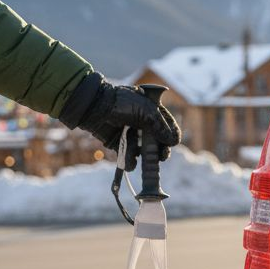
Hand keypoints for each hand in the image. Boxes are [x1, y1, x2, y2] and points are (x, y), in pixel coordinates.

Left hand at [59, 73, 181, 169]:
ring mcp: (131, 134)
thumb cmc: (122, 103)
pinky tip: (132, 165)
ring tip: (148, 163)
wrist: (95, 106)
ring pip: (144, 151)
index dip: (172, 135)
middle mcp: (143, 124)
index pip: (168, 126)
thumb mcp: (146, 111)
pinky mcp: (119, 143)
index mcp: (152, 112)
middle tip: (162, 156)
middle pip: (158, 141)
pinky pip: (128, 155)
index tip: (172, 143)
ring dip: (147, 158)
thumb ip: (161, 127)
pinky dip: (130, 162)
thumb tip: (174, 142)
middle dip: (161, 150)